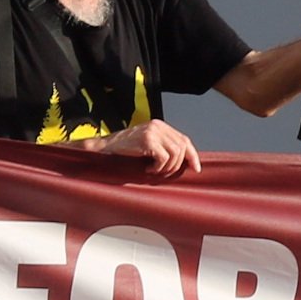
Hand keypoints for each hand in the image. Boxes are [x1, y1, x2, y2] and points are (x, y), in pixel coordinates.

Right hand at [89, 119, 203, 176]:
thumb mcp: (147, 146)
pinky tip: (148, 170)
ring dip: (167, 168)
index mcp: (160, 126)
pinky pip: (164, 158)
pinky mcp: (147, 140)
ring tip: (154, 171)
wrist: (104, 149)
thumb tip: (184, 162)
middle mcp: (158, 126)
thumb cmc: (125, 151)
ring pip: (175, 153)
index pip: (184, 139)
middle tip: (164, 173)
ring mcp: (152, 132)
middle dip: (178, 165)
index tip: (196, 169)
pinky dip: (158, 168)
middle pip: (183, 147)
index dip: (192, 155)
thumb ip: (163, 147)